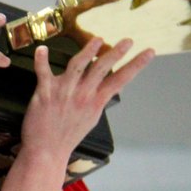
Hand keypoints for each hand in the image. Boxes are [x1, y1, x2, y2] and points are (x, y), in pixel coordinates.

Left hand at [0, 37, 152, 190]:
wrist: (46, 151)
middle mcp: (82, 95)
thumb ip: (100, 98)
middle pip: (102, 68)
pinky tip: (42, 49)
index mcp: (96, 101)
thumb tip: (112, 85)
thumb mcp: (91, 117)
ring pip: (77, 66)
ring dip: (88, 51)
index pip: (121, 79)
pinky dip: (41, 60)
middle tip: (128, 41)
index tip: (149, 52)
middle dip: (116, 53)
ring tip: (97, 40)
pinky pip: (43, 73)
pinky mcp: (45, 93)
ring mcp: (64, 92)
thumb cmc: (68, 134)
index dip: (136, 65)